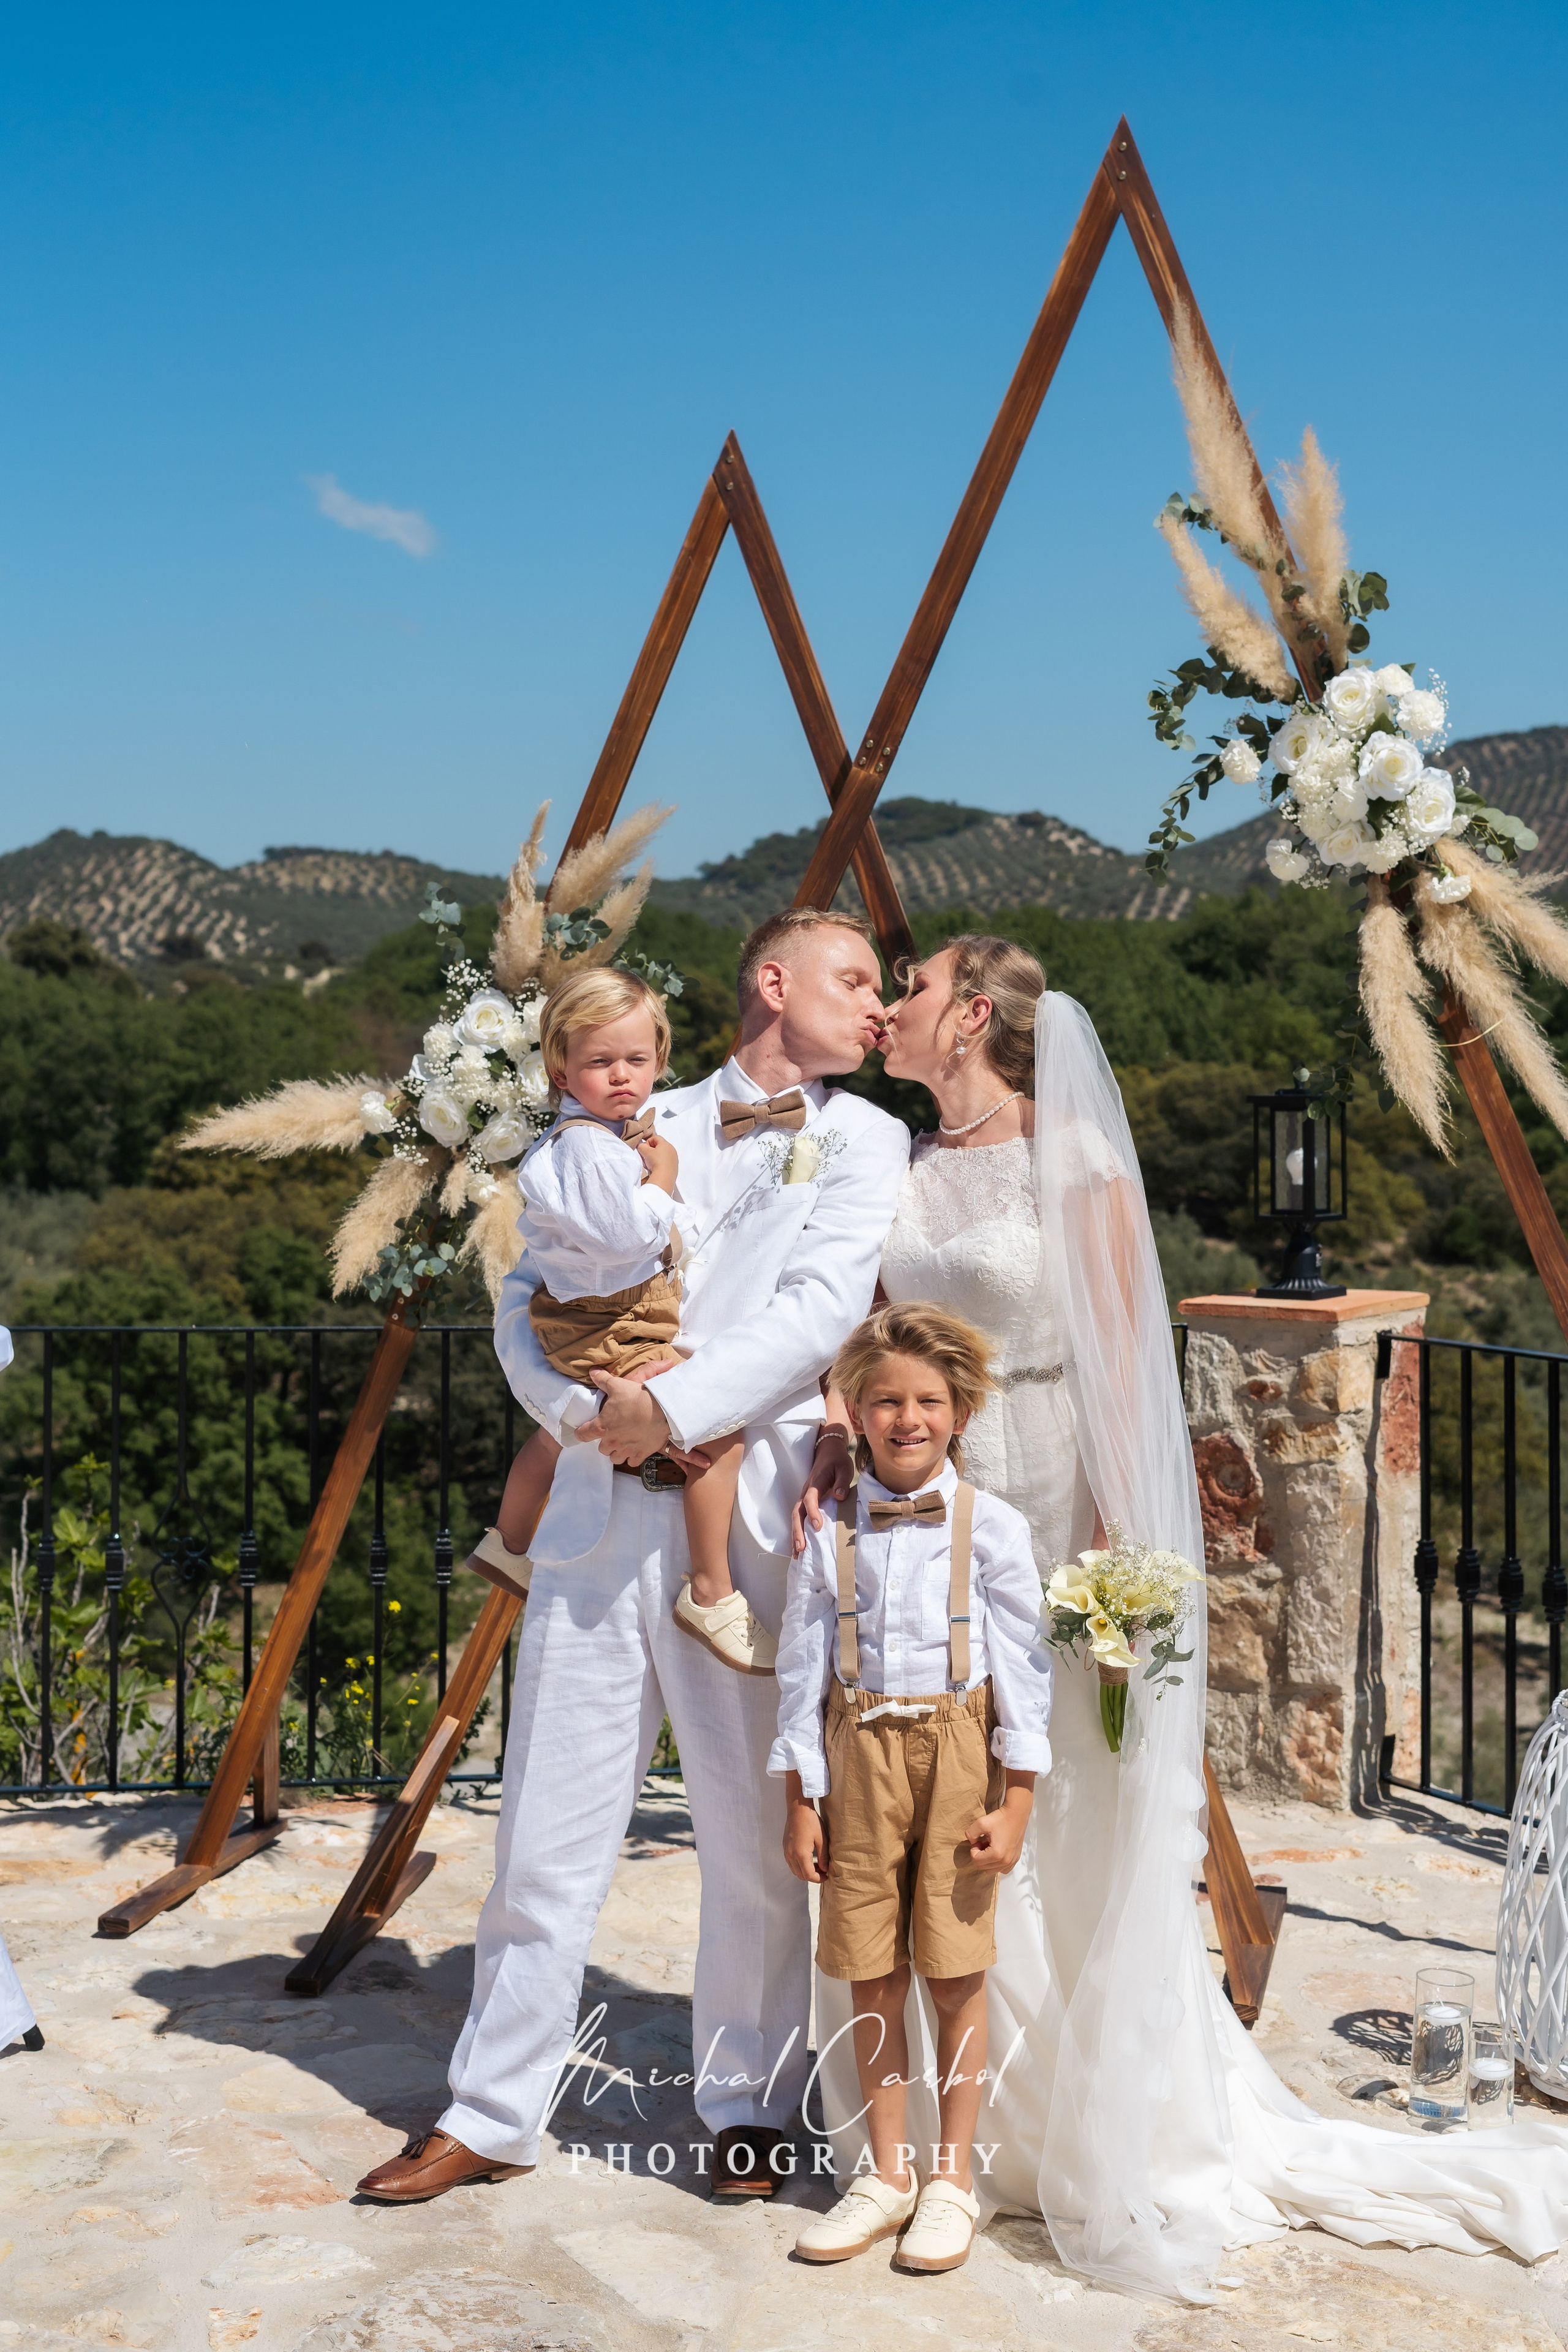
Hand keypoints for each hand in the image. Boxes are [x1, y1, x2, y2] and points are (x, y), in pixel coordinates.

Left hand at [589, 1369, 708, 1469]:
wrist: (662, 1409)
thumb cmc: (637, 1398)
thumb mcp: (617, 1385)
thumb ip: (602, 1380)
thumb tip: (593, 1371)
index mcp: (602, 1427)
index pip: (583, 1435)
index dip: (581, 1432)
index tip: (583, 1431)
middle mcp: (612, 1442)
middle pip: (601, 1449)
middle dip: (605, 1442)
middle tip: (611, 1433)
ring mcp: (626, 1450)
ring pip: (615, 1458)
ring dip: (617, 1451)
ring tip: (622, 1442)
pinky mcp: (640, 1454)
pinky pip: (631, 1462)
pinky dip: (631, 1457)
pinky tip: (635, 1448)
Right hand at [637, 1134, 677, 1189]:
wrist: (664, 1177)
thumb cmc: (656, 1163)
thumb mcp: (644, 1151)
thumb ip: (641, 1146)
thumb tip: (641, 1146)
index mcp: (666, 1144)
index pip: (655, 1138)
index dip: (647, 1142)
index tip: (644, 1149)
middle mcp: (672, 1150)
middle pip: (658, 1147)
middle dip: (650, 1152)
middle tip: (646, 1157)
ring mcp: (674, 1159)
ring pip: (661, 1156)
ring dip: (654, 1159)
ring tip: (650, 1165)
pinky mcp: (674, 1167)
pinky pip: (665, 1163)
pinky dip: (659, 1165)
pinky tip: (655, 1169)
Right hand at [783, 1790, 829, 1882]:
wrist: (798, 1809)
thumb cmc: (811, 1822)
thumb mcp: (822, 1839)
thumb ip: (823, 1857)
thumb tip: (825, 1869)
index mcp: (800, 1854)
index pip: (808, 1875)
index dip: (818, 1879)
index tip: (826, 1876)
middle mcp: (791, 1855)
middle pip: (801, 1875)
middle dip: (812, 1877)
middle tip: (823, 1871)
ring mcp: (786, 1852)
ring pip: (795, 1870)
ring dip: (805, 1872)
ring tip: (817, 1865)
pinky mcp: (785, 1848)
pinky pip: (791, 1863)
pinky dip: (799, 1866)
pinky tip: (809, 1859)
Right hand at [791, 1427, 854, 1554]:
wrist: (827, 1451)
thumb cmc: (838, 1461)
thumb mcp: (844, 1467)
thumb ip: (842, 1482)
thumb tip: (840, 1497)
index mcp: (815, 1483)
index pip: (810, 1499)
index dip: (813, 1513)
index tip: (818, 1526)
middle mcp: (806, 1491)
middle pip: (797, 1512)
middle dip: (797, 1531)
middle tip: (801, 1548)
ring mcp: (803, 1497)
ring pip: (796, 1517)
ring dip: (795, 1535)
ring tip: (797, 1554)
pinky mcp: (805, 1502)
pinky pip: (799, 1518)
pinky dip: (796, 1532)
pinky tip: (798, 1547)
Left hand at [967, 1777, 1033, 1875]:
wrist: (1016, 1814)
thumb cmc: (1000, 1818)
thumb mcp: (980, 1823)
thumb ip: (970, 1834)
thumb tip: (972, 1843)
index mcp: (997, 1854)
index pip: (976, 1861)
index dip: (973, 1850)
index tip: (978, 1840)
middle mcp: (1005, 1861)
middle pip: (982, 1867)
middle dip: (979, 1855)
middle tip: (983, 1842)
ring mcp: (1011, 1861)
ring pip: (991, 1870)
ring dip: (987, 1860)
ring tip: (989, 1846)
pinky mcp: (1015, 1859)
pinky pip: (1002, 1869)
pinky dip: (996, 1863)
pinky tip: (997, 1851)